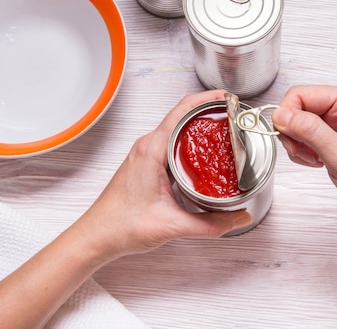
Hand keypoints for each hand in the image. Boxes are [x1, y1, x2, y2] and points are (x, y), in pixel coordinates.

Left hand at [76, 90, 252, 260]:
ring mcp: (146, 154)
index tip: (228, 99)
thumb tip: (239, 219)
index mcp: (152, 150)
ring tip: (224, 132)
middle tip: (233, 117)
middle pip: (183, 115)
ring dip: (200, 126)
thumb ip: (211, 224)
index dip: (208, 99)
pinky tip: (204, 155)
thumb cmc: (121, 225)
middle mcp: (147, 146)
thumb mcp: (173, 225)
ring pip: (177, 129)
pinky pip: (172, 143)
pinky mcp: (147, 163)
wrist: (97, 236)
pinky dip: (191, 142)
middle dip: (210, 111)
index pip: (183, 109)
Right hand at [271, 85, 336, 235]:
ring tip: (314, 159)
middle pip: (298, 107)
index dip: (288, 113)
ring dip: (298, 144)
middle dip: (294, 131)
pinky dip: (303, 151)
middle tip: (303, 151)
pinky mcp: (333, 138)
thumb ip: (309, 130)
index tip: (285, 134)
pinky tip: (317, 162)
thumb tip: (282, 114)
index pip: (303, 93)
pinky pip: (304, 137)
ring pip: (298, 123)